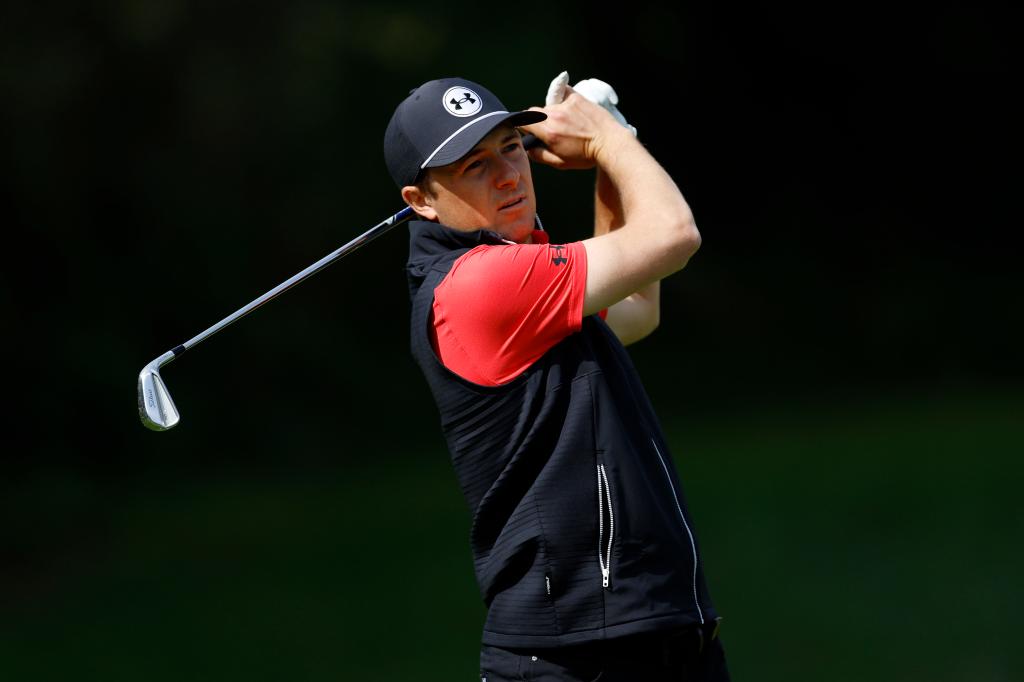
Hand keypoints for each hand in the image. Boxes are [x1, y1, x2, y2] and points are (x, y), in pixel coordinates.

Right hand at [521, 73, 635, 169]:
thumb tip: (529, 149)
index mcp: (548, 132)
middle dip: (539, 121)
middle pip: (535, 112)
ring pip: (550, 106)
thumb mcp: (560, 163)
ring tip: (569, 123)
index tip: (530, 131)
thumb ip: (540, 156)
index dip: (524, 126)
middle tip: (552, 130)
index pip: (523, 121)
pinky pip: (563, 94)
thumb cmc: (587, 156)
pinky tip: (572, 110)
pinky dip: (564, 100)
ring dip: (554, 113)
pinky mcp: (577, 98)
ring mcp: (566, 105)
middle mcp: (555, 116)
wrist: (610, 143)